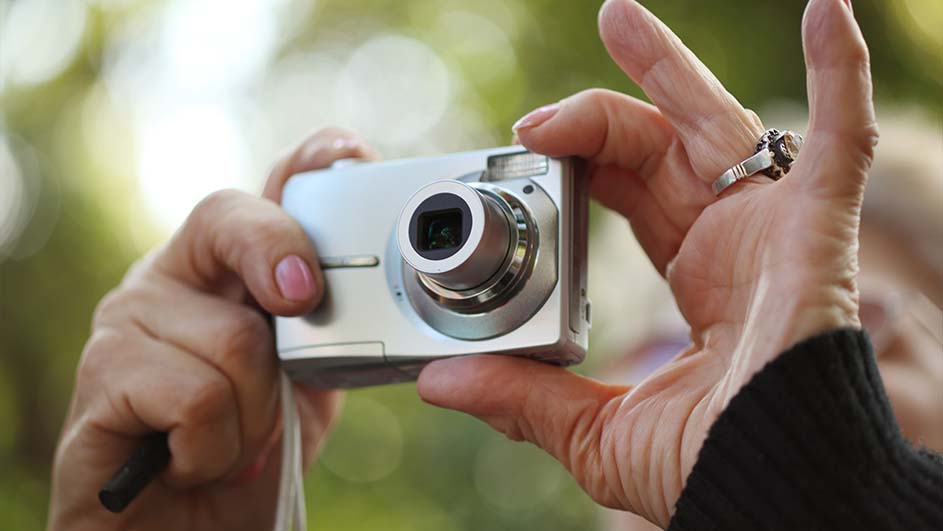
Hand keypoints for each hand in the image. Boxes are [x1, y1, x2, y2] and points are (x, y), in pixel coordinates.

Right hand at [48, 129, 378, 530]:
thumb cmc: (249, 449)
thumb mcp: (306, 381)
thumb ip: (332, 329)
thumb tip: (383, 292)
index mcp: (221, 271)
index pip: (258, 192)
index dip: (305, 165)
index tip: (347, 157)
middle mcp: (169, 278)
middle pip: (234, 225)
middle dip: (284, 269)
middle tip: (299, 322)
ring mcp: (125, 321)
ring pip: (234, 338)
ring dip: (257, 414)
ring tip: (233, 439)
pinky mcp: (100, 379)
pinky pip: (195, 397)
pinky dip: (215, 446)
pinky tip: (191, 459)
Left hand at [418, 0, 875, 526]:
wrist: (778, 490)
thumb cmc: (713, 467)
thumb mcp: (598, 430)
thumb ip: (523, 401)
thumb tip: (440, 382)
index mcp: (687, 276)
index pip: (621, 195)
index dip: (573, 167)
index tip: (520, 152)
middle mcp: (726, 241)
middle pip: (655, 148)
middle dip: (603, 106)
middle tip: (541, 101)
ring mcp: (772, 226)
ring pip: (716, 124)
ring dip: (668, 68)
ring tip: (615, 16)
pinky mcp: (819, 226)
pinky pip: (842, 139)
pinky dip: (839, 75)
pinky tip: (824, 10)